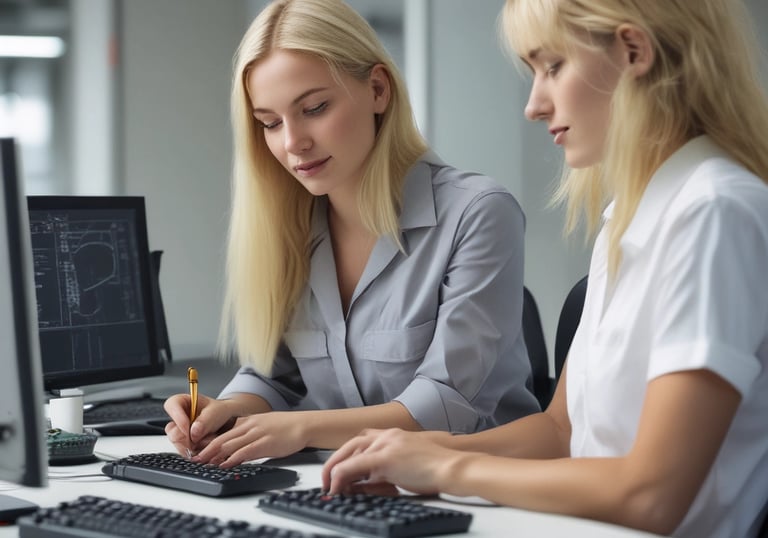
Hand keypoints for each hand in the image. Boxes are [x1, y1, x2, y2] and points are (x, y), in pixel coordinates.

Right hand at [163, 393, 236, 456]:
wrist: (229, 422)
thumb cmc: (221, 411)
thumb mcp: (218, 411)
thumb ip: (206, 419)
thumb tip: (193, 433)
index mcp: (182, 402)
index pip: (171, 406)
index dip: (178, 418)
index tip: (189, 428)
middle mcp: (177, 418)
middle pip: (172, 431)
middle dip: (188, 438)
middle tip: (201, 437)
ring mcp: (179, 433)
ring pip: (178, 445)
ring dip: (195, 446)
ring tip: (210, 439)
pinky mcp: (184, 446)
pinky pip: (185, 453)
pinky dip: (197, 453)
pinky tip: (207, 447)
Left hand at [191, 411, 308, 467]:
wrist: (304, 425)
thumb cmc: (287, 427)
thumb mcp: (264, 425)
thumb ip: (250, 433)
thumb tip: (239, 446)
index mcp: (249, 421)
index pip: (224, 431)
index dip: (210, 441)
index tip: (199, 449)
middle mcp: (249, 426)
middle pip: (222, 438)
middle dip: (206, 449)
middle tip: (195, 458)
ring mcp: (256, 434)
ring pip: (230, 444)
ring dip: (214, 455)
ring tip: (204, 463)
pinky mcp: (264, 443)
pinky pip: (244, 452)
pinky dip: (231, 459)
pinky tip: (224, 465)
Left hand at [322, 428, 459, 495]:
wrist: (454, 467)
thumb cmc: (437, 470)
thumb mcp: (407, 468)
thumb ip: (386, 472)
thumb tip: (366, 484)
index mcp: (394, 435)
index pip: (362, 441)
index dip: (348, 457)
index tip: (340, 472)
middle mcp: (388, 435)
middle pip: (351, 444)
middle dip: (335, 462)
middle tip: (326, 480)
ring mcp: (386, 444)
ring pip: (349, 453)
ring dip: (335, 470)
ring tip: (329, 487)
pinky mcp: (386, 458)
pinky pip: (354, 466)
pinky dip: (341, 476)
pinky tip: (336, 487)